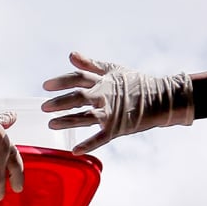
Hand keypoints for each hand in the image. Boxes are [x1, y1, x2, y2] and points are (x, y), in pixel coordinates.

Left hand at [41, 52, 194, 153]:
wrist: (162, 99)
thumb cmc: (136, 83)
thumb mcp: (114, 70)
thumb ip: (90, 65)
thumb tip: (71, 55)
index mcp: (104, 80)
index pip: (79, 78)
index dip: (61, 81)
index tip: (46, 86)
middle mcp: (106, 96)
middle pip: (79, 97)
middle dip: (60, 102)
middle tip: (44, 107)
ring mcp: (112, 113)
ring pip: (87, 118)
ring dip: (68, 121)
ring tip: (52, 124)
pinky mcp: (118, 128)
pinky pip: (101, 138)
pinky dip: (89, 144)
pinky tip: (75, 150)